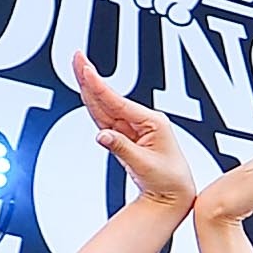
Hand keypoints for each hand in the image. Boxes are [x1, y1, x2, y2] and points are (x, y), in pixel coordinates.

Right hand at [71, 55, 196, 210]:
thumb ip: (121, 148)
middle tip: (77, 58)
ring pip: (105, 106)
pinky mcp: (126, 136)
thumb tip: (102, 135)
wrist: (174, 195)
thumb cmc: (169, 179)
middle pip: (109, 98)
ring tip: (78, 69)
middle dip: (92, 78)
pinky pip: (106, 119)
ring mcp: (134, 127)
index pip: (118, 101)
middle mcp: (143, 121)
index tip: (86, 68)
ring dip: (90, 89)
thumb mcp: (144, 165)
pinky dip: (94, 106)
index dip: (99, 85)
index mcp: (152, 122)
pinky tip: (86, 93)